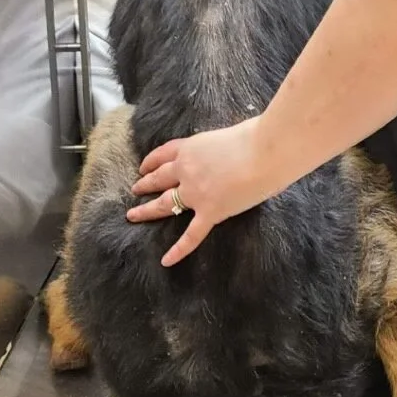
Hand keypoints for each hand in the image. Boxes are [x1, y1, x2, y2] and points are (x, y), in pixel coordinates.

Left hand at [125, 117, 272, 266]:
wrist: (264, 152)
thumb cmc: (253, 139)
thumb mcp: (225, 136)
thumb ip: (218, 150)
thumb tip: (226, 158)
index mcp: (190, 148)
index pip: (164, 153)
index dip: (152, 161)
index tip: (144, 167)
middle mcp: (186, 169)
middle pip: (159, 177)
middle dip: (145, 184)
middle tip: (135, 189)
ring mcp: (195, 192)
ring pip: (165, 203)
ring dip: (147, 209)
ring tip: (133, 215)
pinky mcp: (210, 212)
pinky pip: (191, 235)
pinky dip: (178, 249)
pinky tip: (165, 260)